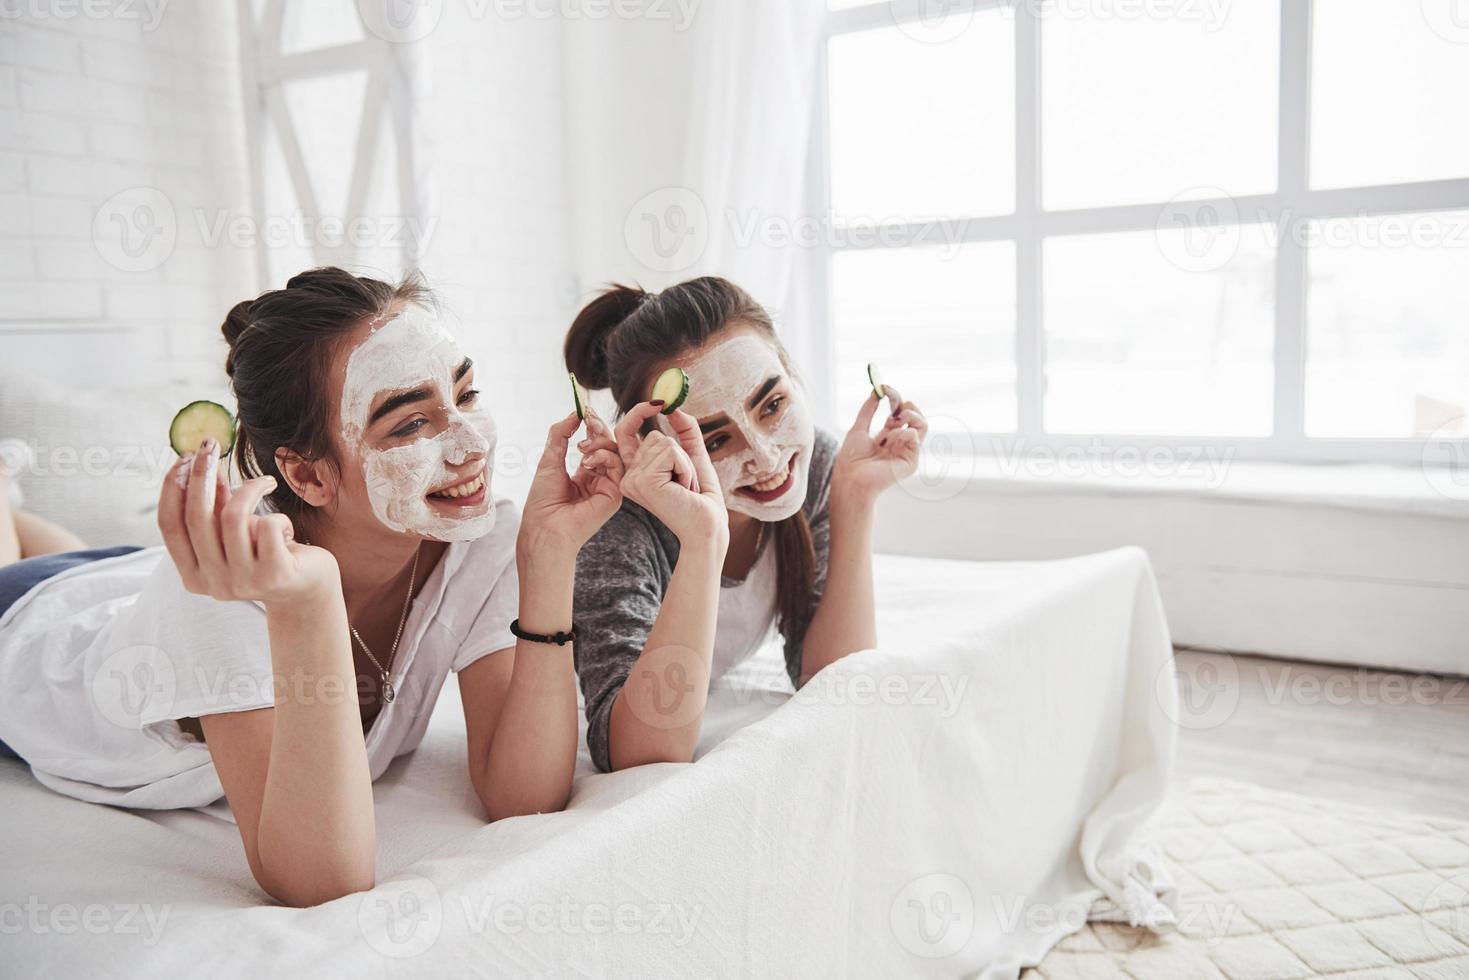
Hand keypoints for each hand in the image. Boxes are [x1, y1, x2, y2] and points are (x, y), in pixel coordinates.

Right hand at [158, 440, 339, 607]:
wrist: (309, 585)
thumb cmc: (267, 551)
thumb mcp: (235, 529)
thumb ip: (215, 503)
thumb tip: (200, 462)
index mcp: (193, 575)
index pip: (169, 525)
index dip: (172, 487)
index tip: (184, 457)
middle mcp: (213, 583)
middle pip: (197, 517)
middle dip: (201, 473)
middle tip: (212, 446)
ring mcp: (243, 582)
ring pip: (233, 517)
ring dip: (249, 489)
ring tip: (266, 482)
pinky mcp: (275, 575)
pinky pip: (269, 525)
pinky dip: (278, 516)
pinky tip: (286, 527)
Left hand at [519, 409, 625, 557]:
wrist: (544, 527)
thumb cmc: (542, 501)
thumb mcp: (549, 460)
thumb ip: (560, 434)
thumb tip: (573, 412)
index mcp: (584, 474)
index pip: (595, 445)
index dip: (592, 426)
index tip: (585, 410)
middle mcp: (598, 480)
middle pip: (608, 446)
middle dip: (599, 428)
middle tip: (589, 417)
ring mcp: (608, 487)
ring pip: (615, 453)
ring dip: (600, 443)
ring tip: (581, 448)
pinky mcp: (615, 495)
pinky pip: (617, 467)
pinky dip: (604, 457)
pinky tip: (587, 462)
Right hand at [615, 402, 727, 546]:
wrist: (708, 526)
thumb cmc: (701, 498)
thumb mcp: (693, 456)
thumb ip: (685, 430)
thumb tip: (674, 406)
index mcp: (635, 472)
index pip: (625, 433)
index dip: (638, 413)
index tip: (659, 402)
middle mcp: (628, 476)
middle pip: (655, 436)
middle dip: (680, 454)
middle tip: (685, 482)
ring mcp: (633, 479)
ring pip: (664, 442)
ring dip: (685, 463)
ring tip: (684, 487)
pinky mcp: (643, 481)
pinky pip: (671, 451)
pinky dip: (686, 467)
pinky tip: (683, 488)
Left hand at [831, 384, 927, 507]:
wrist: (851, 479)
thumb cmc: (851, 460)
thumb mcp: (859, 428)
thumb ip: (868, 410)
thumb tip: (875, 391)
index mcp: (888, 437)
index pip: (900, 413)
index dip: (895, 399)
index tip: (885, 388)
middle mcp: (900, 444)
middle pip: (916, 418)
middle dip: (907, 405)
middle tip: (894, 403)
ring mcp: (907, 452)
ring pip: (922, 425)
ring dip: (910, 415)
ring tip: (894, 419)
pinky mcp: (911, 462)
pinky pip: (915, 437)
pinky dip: (903, 432)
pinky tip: (890, 439)